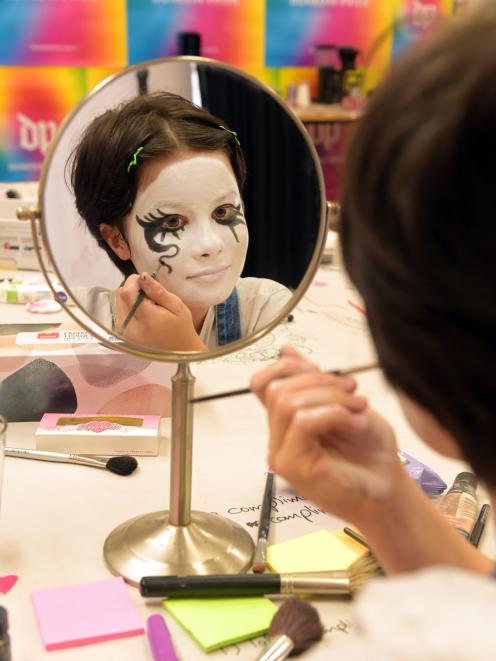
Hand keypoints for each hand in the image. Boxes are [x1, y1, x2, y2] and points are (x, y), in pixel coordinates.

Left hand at [115, 272, 206, 350]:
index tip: (145, 281)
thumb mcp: (176, 305)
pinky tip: (143, 314)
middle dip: (133, 290)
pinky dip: (129, 309)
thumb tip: (142, 276)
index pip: (127, 292)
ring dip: (131, 299)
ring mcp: (124, 333)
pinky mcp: (122, 335)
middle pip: (120, 296)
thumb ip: (157, 291)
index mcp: (146, 319)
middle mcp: (130, 327)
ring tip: (148, 307)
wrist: (179, 351)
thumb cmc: (181, 328)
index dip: (133, 282)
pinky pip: (120, 313)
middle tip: (150, 296)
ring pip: (118, 303)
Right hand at [250, 347, 400, 527]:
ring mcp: (282, 455)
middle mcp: (278, 439)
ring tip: (358, 409)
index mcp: (286, 423)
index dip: (287, 368)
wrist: (388, 490)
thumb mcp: (344, 403)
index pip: (262, 384)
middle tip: (353, 392)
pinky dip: (335, 414)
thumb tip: (287, 351)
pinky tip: (356, 424)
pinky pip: (303, 422)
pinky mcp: (293, 467)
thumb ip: (314, 381)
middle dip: (320, 380)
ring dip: (331, 398)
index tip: (322, 370)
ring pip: (289, 403)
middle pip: (278, 389)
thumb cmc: (370, 453)